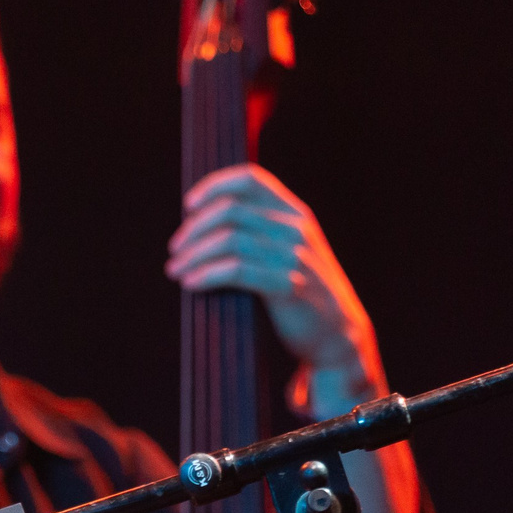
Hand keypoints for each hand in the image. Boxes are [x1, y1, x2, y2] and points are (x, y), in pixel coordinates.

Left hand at [166, 163, 381, 399]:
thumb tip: (203, 223)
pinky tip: (191, 283)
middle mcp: (296, 228)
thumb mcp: (289, 250)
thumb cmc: (302, 291)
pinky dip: (207, 275)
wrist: (337, 333)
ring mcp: (294, 256)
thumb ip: (261, 231)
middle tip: (175, 249)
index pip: (250, 179)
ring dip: (194, 255)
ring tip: (175, 270)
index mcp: (295, 212)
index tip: (188, 205)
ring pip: (230, 239)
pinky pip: (237, 271)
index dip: (214, 186)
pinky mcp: (288, 286)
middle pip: (231, 210)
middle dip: (194, 228)